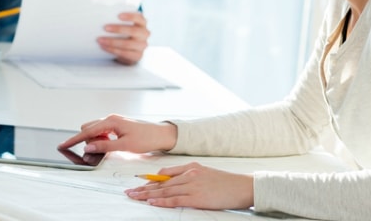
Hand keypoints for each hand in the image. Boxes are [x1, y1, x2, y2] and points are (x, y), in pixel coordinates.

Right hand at [58, 114, 175, 153]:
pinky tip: (110, 144)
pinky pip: (103, 131)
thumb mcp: (124, 146)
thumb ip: (104, 147)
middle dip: (87, 140)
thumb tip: (87, 148)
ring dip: (95, 140)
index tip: (63, 145)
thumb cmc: (146, 138)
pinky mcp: (118, 125)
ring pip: (95, 130)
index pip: (87, 131)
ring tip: (106, 148)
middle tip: (93, 150)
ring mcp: (114, 121)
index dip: (74, 140)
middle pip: (89, 129)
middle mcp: (111, 118)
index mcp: (111, 121)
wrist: (162, 134)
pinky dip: (102, 139)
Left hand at [97, 11, 148, 64]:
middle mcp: (144, 34)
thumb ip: (119, 22)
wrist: (129, 51)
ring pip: (127, 44)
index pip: (139, 17)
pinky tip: (104, 47)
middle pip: (133, 31)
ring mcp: (142, 46)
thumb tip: (103, 18)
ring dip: (112, 42)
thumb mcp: (125, 26)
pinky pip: (124, 53)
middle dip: (118, 29)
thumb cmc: (125, 34)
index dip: (130, 16)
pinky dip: (112, 50)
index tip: (119, 16)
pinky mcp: (137, 56)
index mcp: (142, 23)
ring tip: (101, 40)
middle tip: (105, 28)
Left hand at [125, 162, 253, 210]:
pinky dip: (162, 201)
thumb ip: (185, 173)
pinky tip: (151, 202)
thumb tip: (166, 178)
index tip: (137, 184)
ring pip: (164, 191)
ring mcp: (192, 186)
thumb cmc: (224, 182)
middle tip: (128, 192)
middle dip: (142, 188)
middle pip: (160, 183)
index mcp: (190, 168)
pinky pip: (175, 200)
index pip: (164, 174)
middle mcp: (189, 175)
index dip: (149, 180)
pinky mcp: (197, 197)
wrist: (241, 186)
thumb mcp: (204, 171)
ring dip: (147, 195)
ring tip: (134, 197)